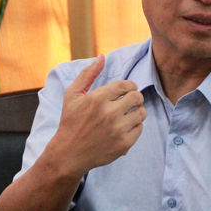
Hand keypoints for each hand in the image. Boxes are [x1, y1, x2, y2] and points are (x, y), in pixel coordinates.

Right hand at [51, 55, 145, 172]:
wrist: (69, 153)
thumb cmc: (71, 121)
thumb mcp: (73, 95)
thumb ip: (88, 74)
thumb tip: (102, 57)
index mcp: (98, 98)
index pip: (126, 85)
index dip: (130, 86)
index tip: (127, 90)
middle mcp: (109, 113)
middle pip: (137, 97)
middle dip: (135, 97)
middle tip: (129, 101)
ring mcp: (118, 129)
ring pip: (141, 113)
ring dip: (137, 111)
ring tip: (128, 114)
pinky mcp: (124, 144)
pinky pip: (140, 128)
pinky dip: (135, 126)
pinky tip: (125, 127)